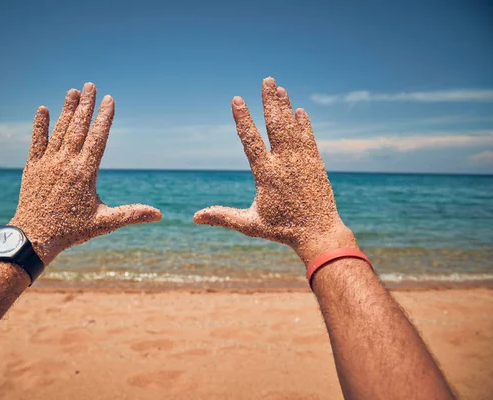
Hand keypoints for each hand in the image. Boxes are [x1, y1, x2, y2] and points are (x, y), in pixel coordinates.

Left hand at [10, 82, 161, 264]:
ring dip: (66, 109)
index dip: (104, 118)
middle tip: (91, 85)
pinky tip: (42, 109)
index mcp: (84, 172)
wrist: (35, 237)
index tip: (109, 100)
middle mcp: (66, 162)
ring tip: (73, 91)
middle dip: (86, 105)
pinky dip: (40, 125)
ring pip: (59, 130)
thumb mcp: (104, 223)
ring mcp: (47, 163)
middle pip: (78, 127)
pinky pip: (36, 141)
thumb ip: (131, 214)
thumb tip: (159, 214)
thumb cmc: (71, 231)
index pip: (97, 138)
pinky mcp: (32, 167)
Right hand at [193, 77, 355, 263]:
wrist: (319, 234)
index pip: (251, 140)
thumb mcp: (249, 225)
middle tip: (267, 80)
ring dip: (285, 107)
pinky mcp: (315, 164)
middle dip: (270, 101)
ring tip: (281, 88)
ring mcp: (302, 161)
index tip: (237, 100)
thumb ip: (222, 216)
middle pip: (276, 125)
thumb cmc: (282, 230)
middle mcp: (285, 163)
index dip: (243, 119)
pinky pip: (308, 138)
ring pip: (292, 128)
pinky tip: (300, 112)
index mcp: (266, 174)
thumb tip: (194, 217)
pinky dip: (303, 124)